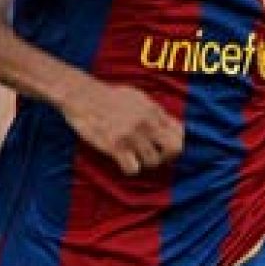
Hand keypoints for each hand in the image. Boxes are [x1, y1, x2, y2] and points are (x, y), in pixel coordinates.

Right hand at [63, 81, 183, 174]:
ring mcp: (132, 136)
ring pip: (153, 162)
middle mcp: (147, 124)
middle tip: (154, 157)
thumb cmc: (109, 96)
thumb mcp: (138, 97)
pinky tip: (122, 161)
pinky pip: (133, 169)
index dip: (175, 143)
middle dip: (166, 157)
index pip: (180, 132)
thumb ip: (155, 111)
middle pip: (174, 149)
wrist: (83, 96)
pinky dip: (128, 169)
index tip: (164, 146)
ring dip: (144, 163)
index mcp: (154, 111)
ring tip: (133, 157)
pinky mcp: (116, 146)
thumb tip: (167, 123)